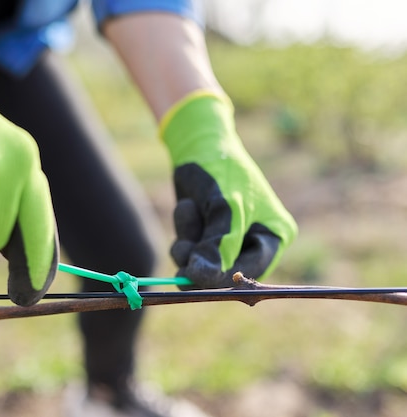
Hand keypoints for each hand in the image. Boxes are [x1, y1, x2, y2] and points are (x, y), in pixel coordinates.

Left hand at [161, 93, 296, 288]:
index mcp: (274, 236)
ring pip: (201, 264)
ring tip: (189, 208)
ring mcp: (228, 241)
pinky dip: (182, 233)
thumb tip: (200, 278)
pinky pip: (190, 252)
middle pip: (224, 273)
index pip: (251, 271)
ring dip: (187, 242)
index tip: (195, 277)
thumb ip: (217, 245)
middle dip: (200, 258)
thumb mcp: (225, 208)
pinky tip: (187, 206)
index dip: (223, 278)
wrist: (198, 145)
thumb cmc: (221, 172)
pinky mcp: (206, 236)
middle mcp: (254, 243)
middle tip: (182, 248)